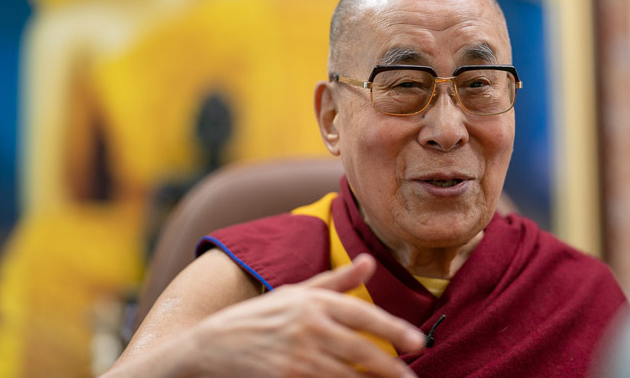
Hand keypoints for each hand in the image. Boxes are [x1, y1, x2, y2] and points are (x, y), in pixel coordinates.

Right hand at [188, 254, 423, 376]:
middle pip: (363, 351)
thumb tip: (369, 262)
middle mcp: (308, 327)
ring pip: (348, 376)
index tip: (418, 343)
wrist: (210, 347)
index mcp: (313, 302)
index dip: (394, 330)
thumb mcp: (295, 292)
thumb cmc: (259, 318)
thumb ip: (336, 281)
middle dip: (392, 368)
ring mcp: (297, 356)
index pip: (363, 315)